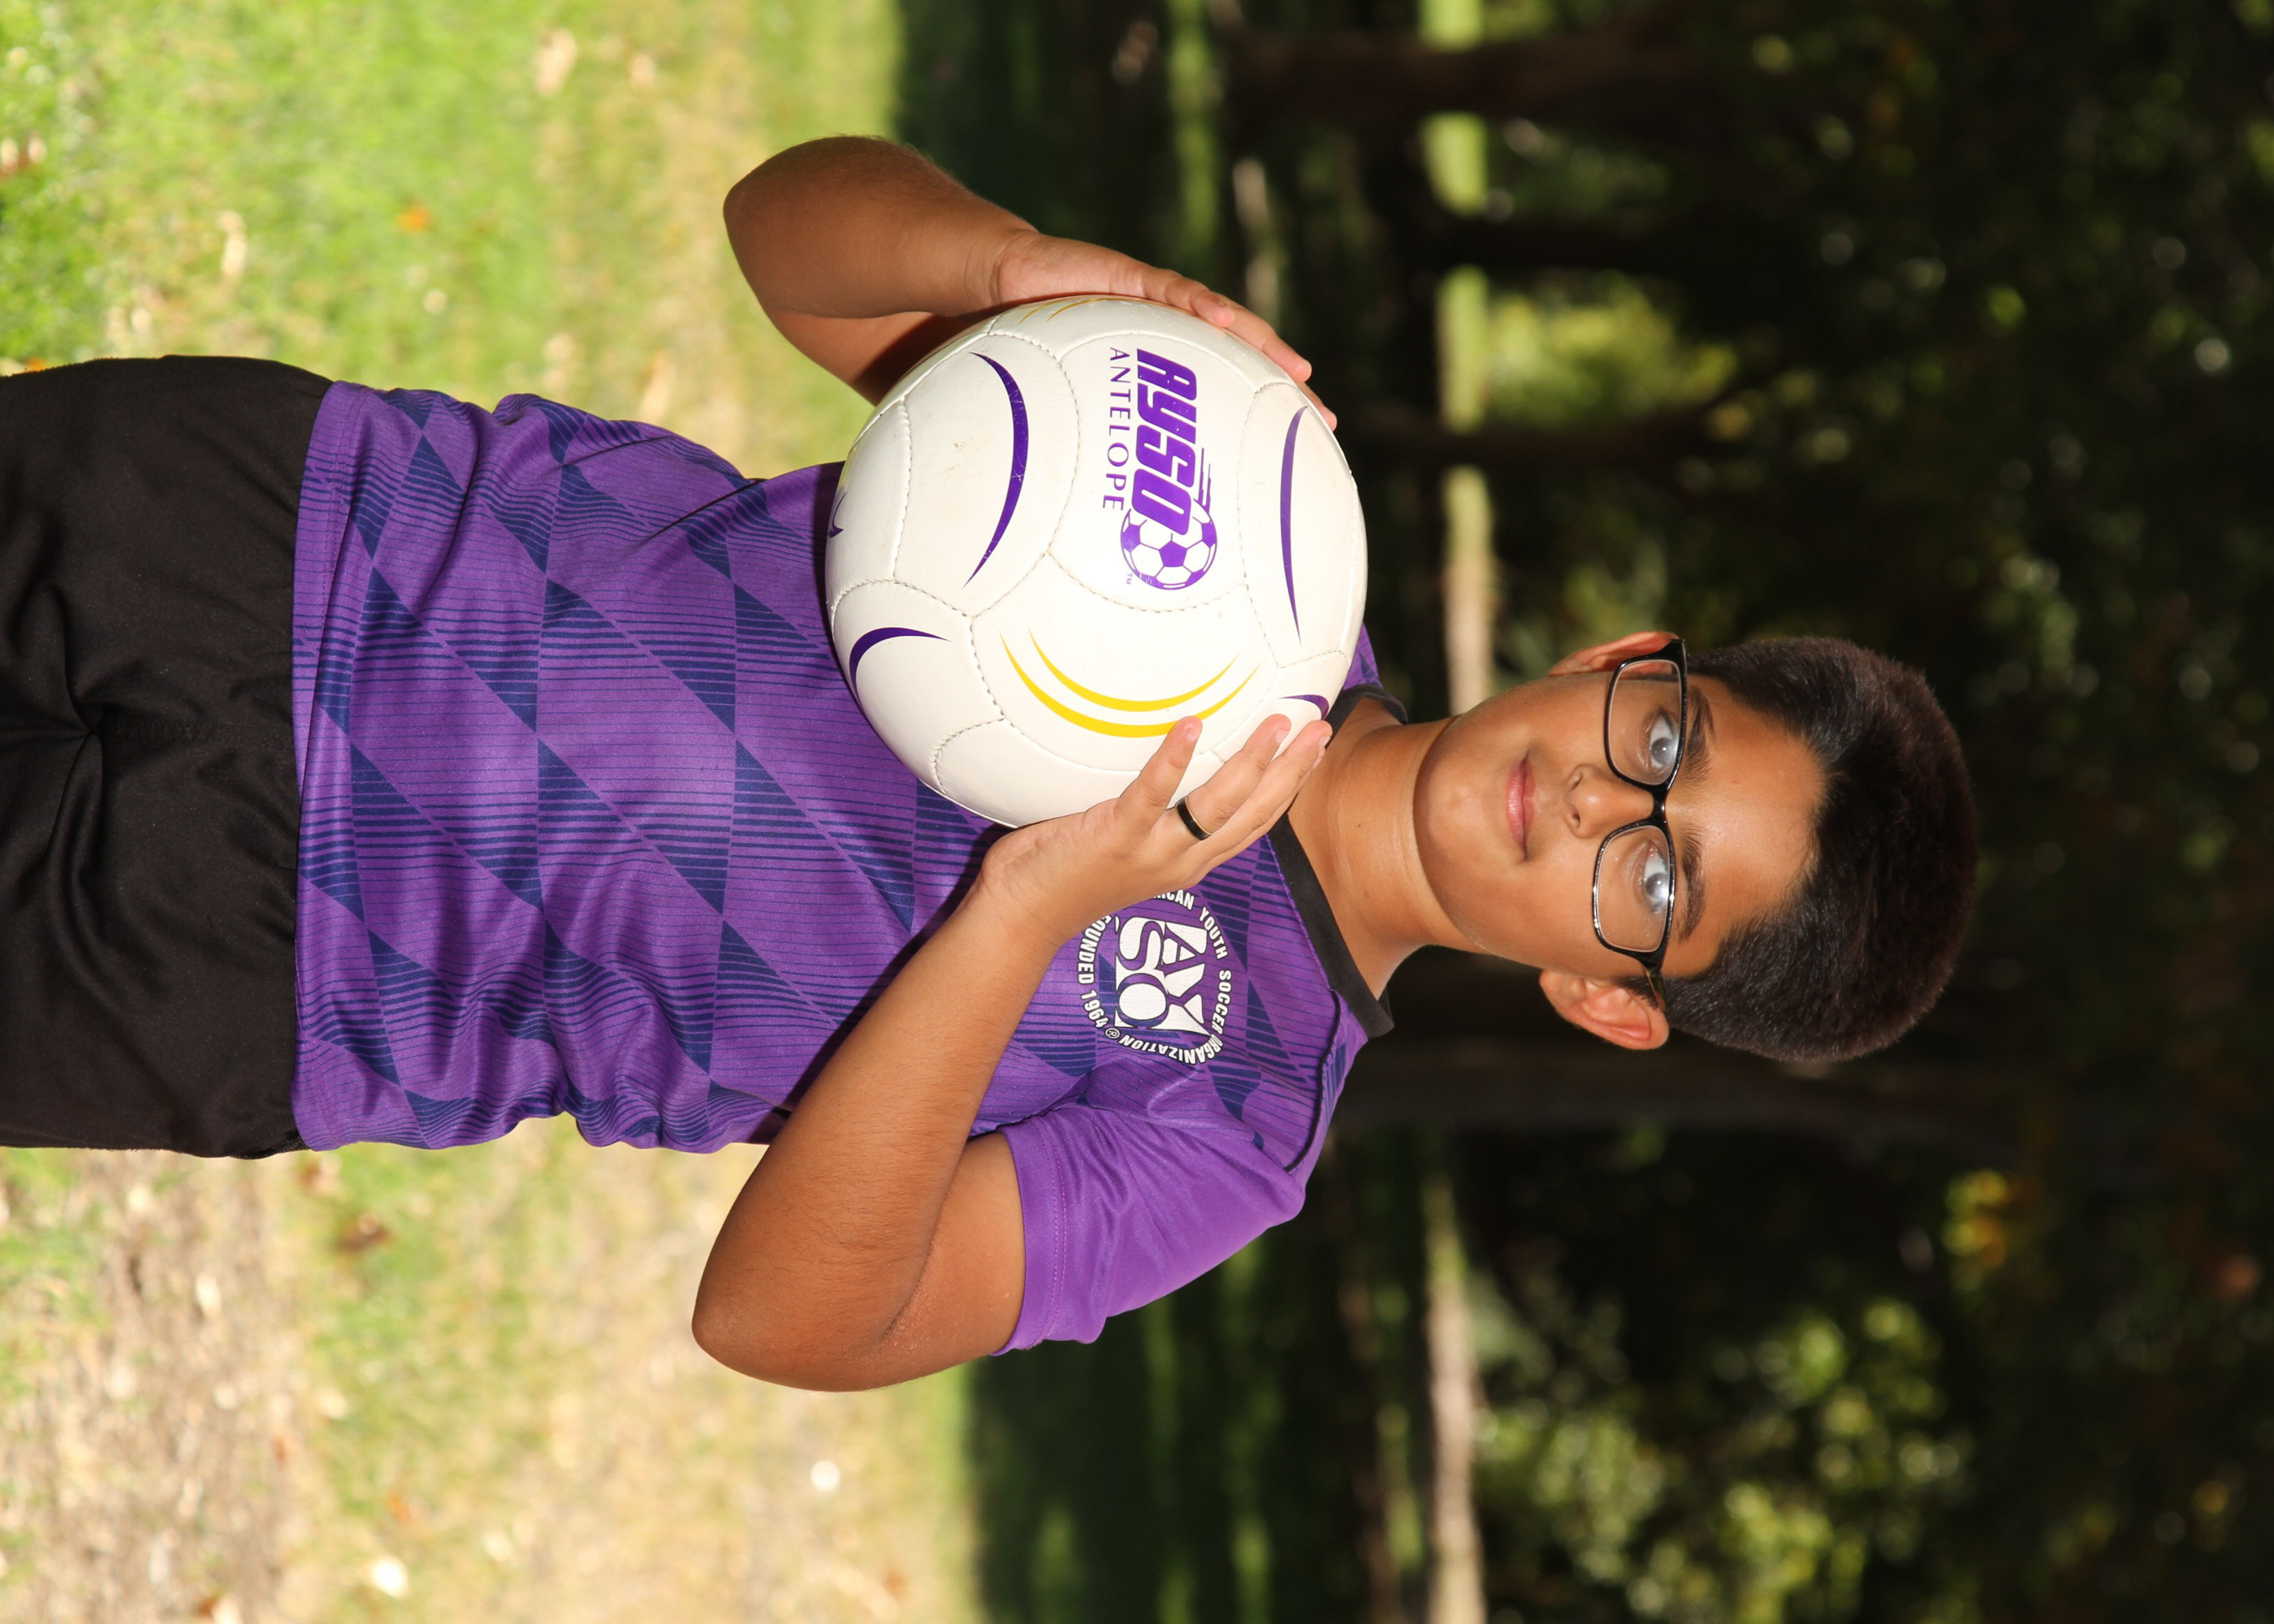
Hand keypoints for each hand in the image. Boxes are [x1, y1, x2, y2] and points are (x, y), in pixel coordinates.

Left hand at [976, 713, 1333, 944]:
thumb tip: (1154, 754)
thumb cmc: (1062, 873)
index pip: (1253, 824)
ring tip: (1276, 723)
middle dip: (1291, 771)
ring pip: (1218, 807)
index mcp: (1189, 862)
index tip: (1313, 750)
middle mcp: (1181, 861)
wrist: (1020, 918)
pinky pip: (1152, 795)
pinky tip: (1191, 726)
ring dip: (1252, 763)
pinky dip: (1174, 761)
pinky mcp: (1116, 839)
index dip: (1288, 788)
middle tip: (1319, 727)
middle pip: (1253, 814)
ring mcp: (1152, 853)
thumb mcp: (1122, 843)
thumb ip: (1145, 810)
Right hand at [987, 231, 1336, 428]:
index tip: (1298, 459)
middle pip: (1242, 361)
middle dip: (1284, 390)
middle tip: (1323, 422)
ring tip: (1298, 371)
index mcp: (1161, 371)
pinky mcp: (1128, 276)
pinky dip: (1201, 305)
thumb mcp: (1061, 416)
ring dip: (1264, 346)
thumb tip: (1075, 525)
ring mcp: (1153, 304)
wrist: (994, 289)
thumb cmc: (1024, 359)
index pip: (1225, 396)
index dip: (1262, 423)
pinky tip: (1227, 321)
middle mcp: (1168, 337)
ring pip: (1224, 324)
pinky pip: (1172, 291)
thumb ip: (1080, 452)